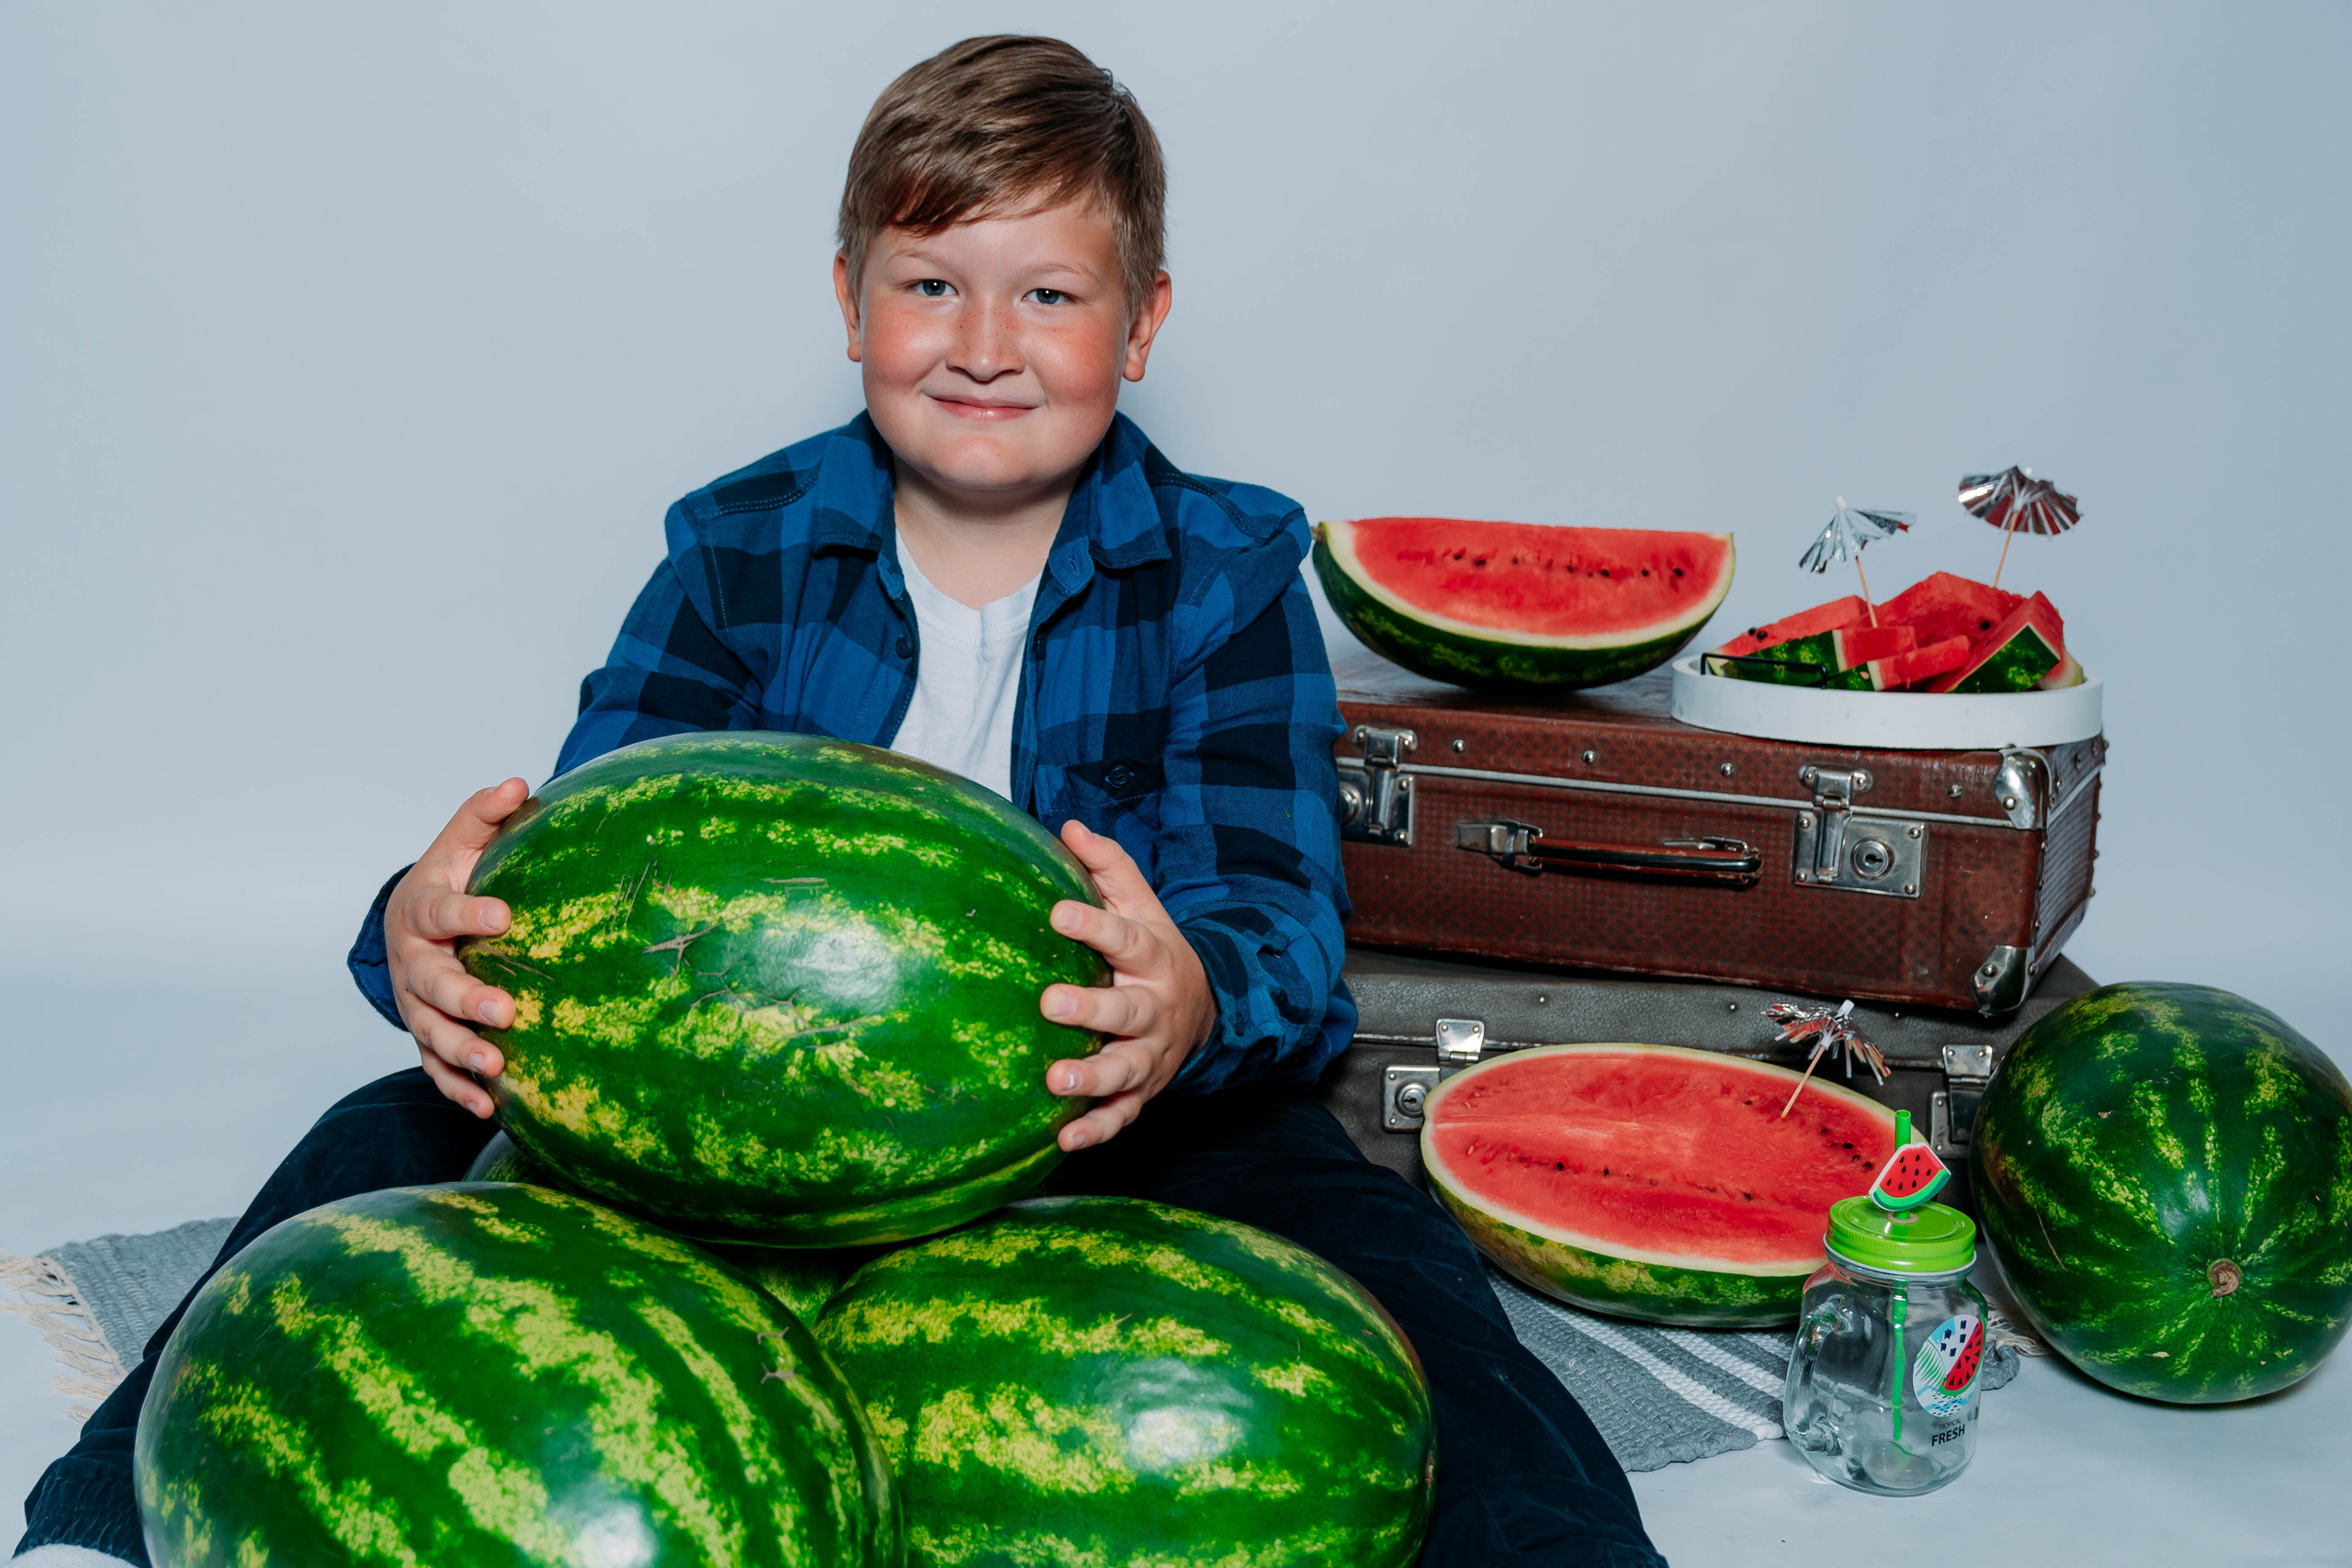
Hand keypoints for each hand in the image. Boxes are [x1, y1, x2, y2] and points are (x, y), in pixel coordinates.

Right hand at [384, 779, 529, 1116]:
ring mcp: (416, 1004)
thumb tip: (519, 782)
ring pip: (430, 1032)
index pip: (440, 911)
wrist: (409, 924)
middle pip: (433, 984)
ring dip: (461, 1051)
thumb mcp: (460, 844)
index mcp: (420, 909)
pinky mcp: (426, 1036)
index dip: (468, 914)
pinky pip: (436, 1068)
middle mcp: (412, 962)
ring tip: (495, 1064)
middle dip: (466, 999)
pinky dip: (458, 1089)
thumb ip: (484, 816)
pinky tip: (489, 1107)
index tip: (504, 916)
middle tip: (504, 1011)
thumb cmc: (447, 880)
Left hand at [1039, 820, 1216, 1151]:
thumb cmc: (1153, 953)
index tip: (1056, 913)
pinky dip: (1096, 1130)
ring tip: (1056, 1080)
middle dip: (1091, 1010)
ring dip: (1092, 1078)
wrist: (1204, 1010)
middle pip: (1126, 1011)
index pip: (1124, 938)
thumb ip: (1107, 869)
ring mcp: (1151, 1054)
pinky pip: (1122, 1115)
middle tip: (1051, 1004)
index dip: (1092, 924)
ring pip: (1126, 1069)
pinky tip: (1064, 1140)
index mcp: (1152, 957)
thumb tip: (1068, 826)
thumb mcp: (1142, 907)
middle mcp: (1154, 1008)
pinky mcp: (1143, 1091)